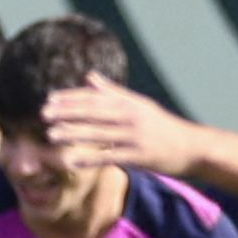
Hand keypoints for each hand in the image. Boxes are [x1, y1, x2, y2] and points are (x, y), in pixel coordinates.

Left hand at [40, 73, 208, 178]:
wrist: (193, 148)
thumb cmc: (163, 127)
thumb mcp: (140, 104)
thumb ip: (113, 92)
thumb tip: (89, 76)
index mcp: (130, 102)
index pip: (95, 97)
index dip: (71, 98)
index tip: (50, 99)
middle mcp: (131, 116)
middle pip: (94, 112)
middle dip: (67, 113)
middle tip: (44, 114)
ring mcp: (135, 137)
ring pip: (99, 134)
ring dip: (74, 134)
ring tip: (52, 136)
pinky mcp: (140, 157)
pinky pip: (110, 157)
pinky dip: (91, 159)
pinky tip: (73, 161)